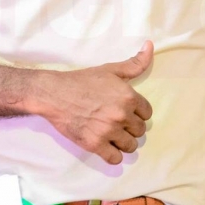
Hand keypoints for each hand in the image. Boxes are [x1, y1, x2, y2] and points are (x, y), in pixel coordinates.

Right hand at [32, 41, 154, 164]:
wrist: (54, 94)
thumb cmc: (82, 80)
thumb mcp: (111, 70)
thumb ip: (135, 63)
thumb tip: (150, 46)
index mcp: (128, 97)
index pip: (147, 113)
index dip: (138, 113)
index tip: (129, 112)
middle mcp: (121, 115)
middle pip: (140, 130)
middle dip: (131, 127)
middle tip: (119, 123)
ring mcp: (108, 131)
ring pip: (130, 146)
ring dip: (124, 142)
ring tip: (115, 136)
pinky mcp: (94, 144)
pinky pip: (115, 159)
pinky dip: (114, 155)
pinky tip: (108, 147)